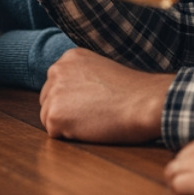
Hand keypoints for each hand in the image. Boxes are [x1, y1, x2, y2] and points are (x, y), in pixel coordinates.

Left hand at [38, 48, 170, 142]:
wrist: (145, 102)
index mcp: (69, 58)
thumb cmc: (133, 92)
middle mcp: (56, 70)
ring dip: (67, 125)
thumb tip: (72, 95)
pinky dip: (70, 136)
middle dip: (65, 111)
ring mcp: (54, 92)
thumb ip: (82, 77)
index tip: (92, 104)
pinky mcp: (55, 114)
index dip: (73, 100)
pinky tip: (91, 128)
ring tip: (95, 120)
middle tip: (94, 115)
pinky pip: (54, 133)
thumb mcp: (102, 71)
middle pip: (48, 100)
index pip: (57, 84)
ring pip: (49, 117)